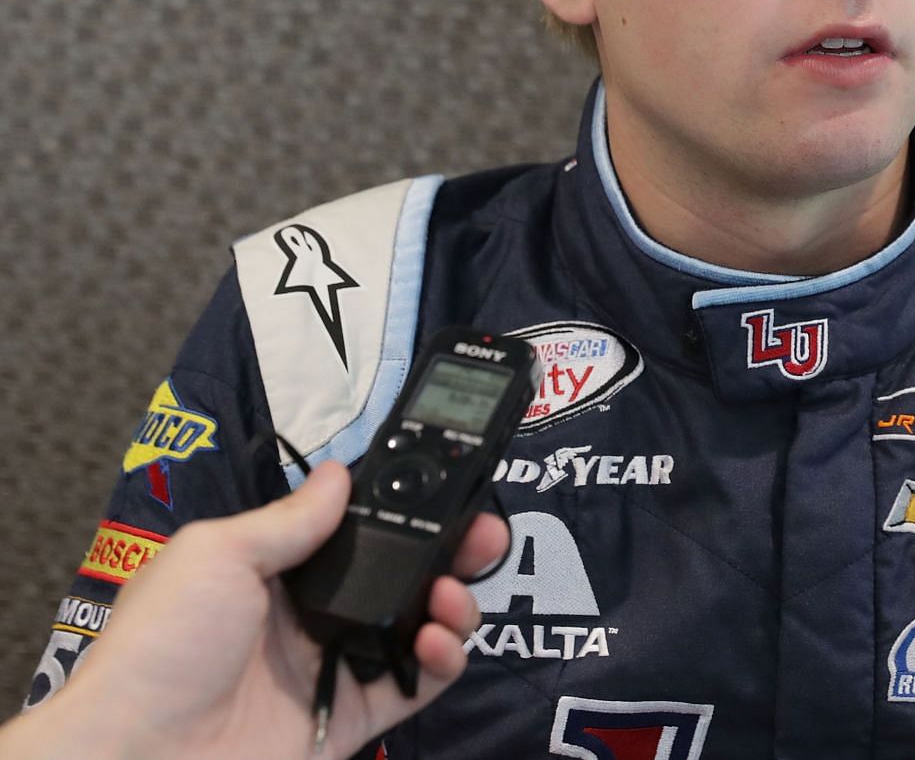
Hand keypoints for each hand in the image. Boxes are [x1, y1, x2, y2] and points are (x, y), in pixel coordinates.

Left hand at [15, 462, 507, 759]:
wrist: (137, 754)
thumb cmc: (159, 648)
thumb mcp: (215, 555)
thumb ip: (289, 518)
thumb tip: (341, 474)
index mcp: (275, 571)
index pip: (359, 530)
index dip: (406, 508)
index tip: (447, 486)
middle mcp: (312, 615)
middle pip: (403, 574)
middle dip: (452, 550)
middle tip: (485, 534)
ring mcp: (336, 667)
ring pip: (421, 626)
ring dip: (455, 601)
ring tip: (453, 593)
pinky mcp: (354, 718)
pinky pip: (418, 684)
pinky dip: (444, 659)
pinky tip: (436, 637)